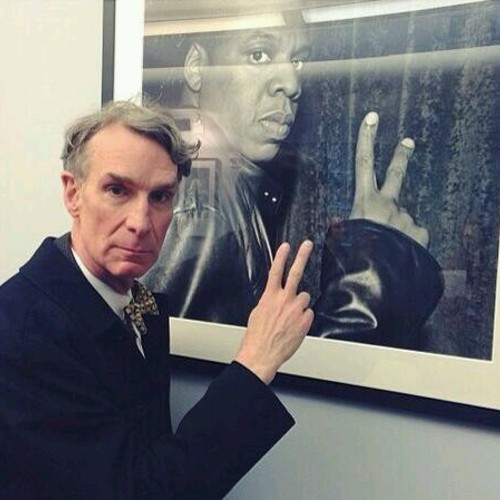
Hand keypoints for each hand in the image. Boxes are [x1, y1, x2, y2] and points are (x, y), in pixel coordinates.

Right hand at [235, 240, 313, 384]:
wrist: (262, 354)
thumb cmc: (257, 336)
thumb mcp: (258, 312)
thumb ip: (270, 301)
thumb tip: (276, 296)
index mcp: (269, 296)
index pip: (276, 271)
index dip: (281, 257)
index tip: (286, 246)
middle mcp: (284, 300)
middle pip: (295, 273)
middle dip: (302, 256)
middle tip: (307, 244)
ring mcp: (296, 309)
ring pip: (305, 297)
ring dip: (300, 304)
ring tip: (291, 316)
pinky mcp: (305, 321)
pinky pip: (308, 313)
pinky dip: (303, 318)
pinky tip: (294, 326)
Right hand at [349, 111, 428, 247]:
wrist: (377, 278)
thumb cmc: (354, 257)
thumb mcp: (341, 239)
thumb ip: (346, 225)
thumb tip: (344, 220)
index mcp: (366, 202)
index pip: (364, 164)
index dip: (367, 139)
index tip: (373, 118)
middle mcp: (389, 204)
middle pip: (395, 174)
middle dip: (401, 156)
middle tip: (408, 142)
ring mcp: (406, 218)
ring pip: (400, 219)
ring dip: (394, 230)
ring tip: (386, 250)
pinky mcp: (420, 233)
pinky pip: (412, 235)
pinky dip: (406, 243)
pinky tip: (399, 254)